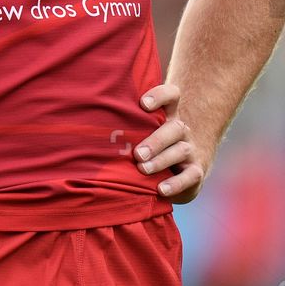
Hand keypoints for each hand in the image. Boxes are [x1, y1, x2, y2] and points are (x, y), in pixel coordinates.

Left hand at [134, 82, 212, 203]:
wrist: (181, 171)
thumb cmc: (149, 148)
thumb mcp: (139, 134)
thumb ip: (124, 128)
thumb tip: (89, 128)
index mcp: (168, 116)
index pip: (171, 96)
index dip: (160, 96)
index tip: (142, 104)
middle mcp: (180, 131)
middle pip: (175, 128)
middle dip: (156, 140)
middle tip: (137, 153)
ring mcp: (190, 151)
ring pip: (181, 150)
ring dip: (161, 160)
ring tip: (143, 169)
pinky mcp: (195, 173)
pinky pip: (191, 176)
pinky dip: (176, 184)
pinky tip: (161, 189)